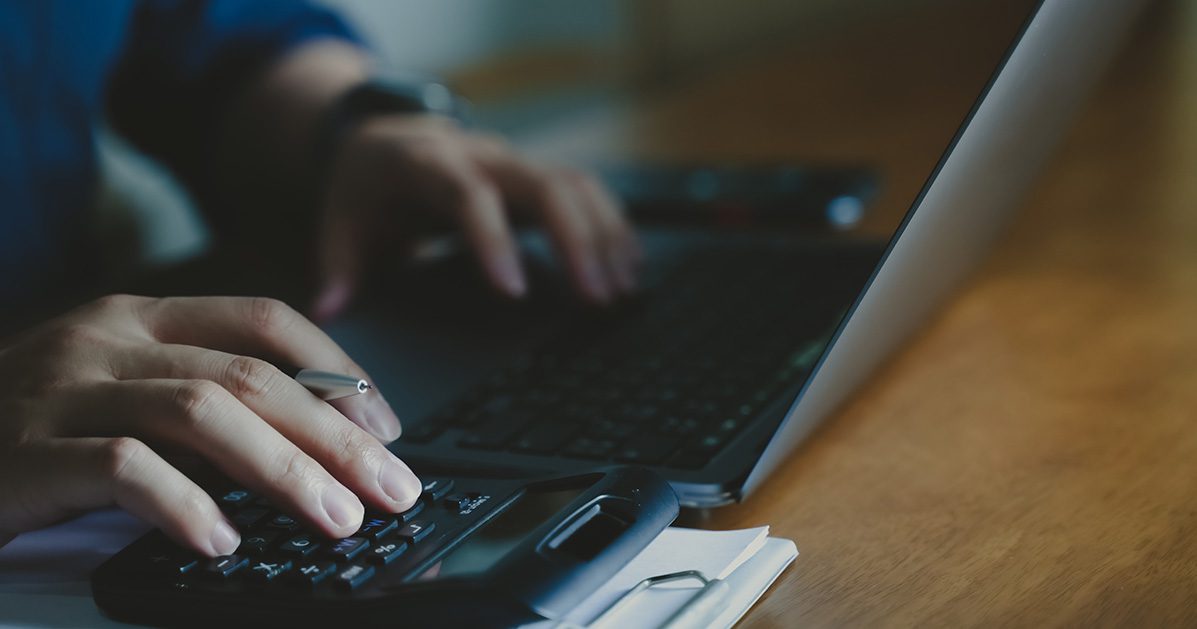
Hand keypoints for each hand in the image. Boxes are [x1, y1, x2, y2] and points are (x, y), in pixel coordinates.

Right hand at [0, 295, 419, 556]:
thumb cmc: (32, 428)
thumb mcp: (122, 392)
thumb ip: (203, 402)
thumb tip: (317, 449)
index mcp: (141, 318)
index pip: (263, 319)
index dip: (337, 370)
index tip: (385, 427)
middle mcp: (108, 340)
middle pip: (250, 376)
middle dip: (335, 437)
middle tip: (391, 488)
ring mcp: (64, 390)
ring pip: (201, 413)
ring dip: (283, 469)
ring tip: (336, 519)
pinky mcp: (26, 451)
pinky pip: (123, 469)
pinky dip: (184, 505)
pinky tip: (223, 542)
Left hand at [311, 114, 641, 319]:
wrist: (386, 141)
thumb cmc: (367, 189)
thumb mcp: (339, 223)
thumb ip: (338, 268)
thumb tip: (331, 312)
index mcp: (430, 164)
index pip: (470, 195)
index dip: (494, 239)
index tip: (514, 291)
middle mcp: (483, 156)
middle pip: (545, 184)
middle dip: (578, 241)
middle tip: (597, 298)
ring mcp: (517, 162)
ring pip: (577, 184)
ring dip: (605, 235)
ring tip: (621, 291)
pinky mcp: (537, 175)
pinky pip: (587, 191)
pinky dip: (613, 227)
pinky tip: (629, 267)